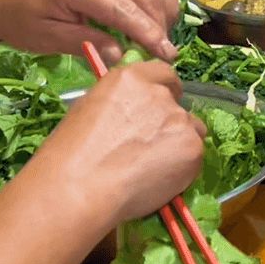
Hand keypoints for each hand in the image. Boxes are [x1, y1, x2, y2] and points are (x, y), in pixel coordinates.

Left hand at [0, 0, 197, 61]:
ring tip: (166, 32)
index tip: (164, 56)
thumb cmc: (22, 21)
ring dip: (167, 5)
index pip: (124, 9)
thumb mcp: (48, 38)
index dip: (148, 33)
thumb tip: (122, 55)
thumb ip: (86, 43)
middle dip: (160, 23)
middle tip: (162, 51)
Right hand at [34, 61, 206, 224]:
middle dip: (169, 124)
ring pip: (191, 131)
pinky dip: (183, 169)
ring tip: (151, 168)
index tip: (159, 109)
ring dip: (178, 145)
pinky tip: (157, 181)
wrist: (78, 188)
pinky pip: (194, 157)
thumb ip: (120, 103)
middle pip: (178, 106)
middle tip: (151, 148)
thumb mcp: (89, 110)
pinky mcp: (192, 148)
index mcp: (131, 79)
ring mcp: (179, 120)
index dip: (164, 92)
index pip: (164, 74)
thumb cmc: (70, 155)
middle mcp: (159, 94)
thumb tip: (131, 113)